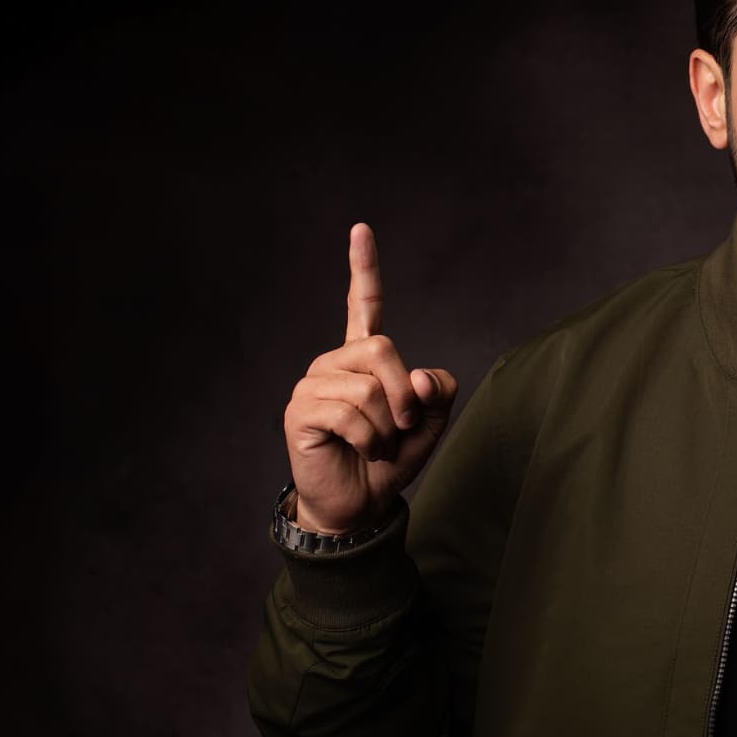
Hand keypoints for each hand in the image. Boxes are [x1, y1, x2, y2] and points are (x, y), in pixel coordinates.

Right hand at [281, 223, 460, 534]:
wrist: (357, 506)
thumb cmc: (389, 462)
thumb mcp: (428, 425)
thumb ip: (435, 393)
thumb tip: (419, 376)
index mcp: (363, 359)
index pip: (364, 306)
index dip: (364, 269)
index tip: (361, 229)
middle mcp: (334, 363)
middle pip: (383, 349)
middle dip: (407, 394)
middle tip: (403, 427)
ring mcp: (314, 385)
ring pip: (370, 387)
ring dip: (388, 427)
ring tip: (377, 446)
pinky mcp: (301, 411)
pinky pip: (351, 415)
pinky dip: (370, 441)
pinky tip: (361, 452)